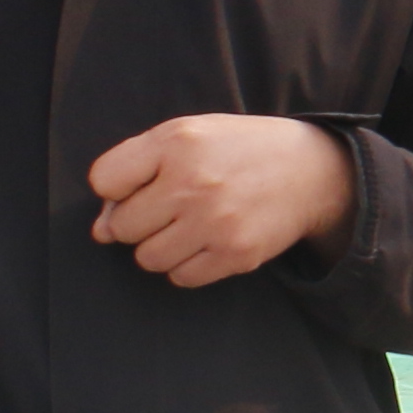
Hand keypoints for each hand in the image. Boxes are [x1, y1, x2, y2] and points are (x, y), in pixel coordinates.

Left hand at [85, 114, 357, 286]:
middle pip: (123, 226)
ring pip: (147, 258)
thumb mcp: (187, 135)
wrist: (310, 170)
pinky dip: (187, 264)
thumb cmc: (237, 151)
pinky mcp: (236, 254)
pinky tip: (208, 241)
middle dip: (139, 220)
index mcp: (178, 142)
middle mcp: (194, 182)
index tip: (144, 182)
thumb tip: (101, 232)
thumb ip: (134, 170)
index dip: (117, 187)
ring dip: (161, 246)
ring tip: (189, 225)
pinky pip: (181, 277)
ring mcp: (216, 222)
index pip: (104, 180)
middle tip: (171, 206)